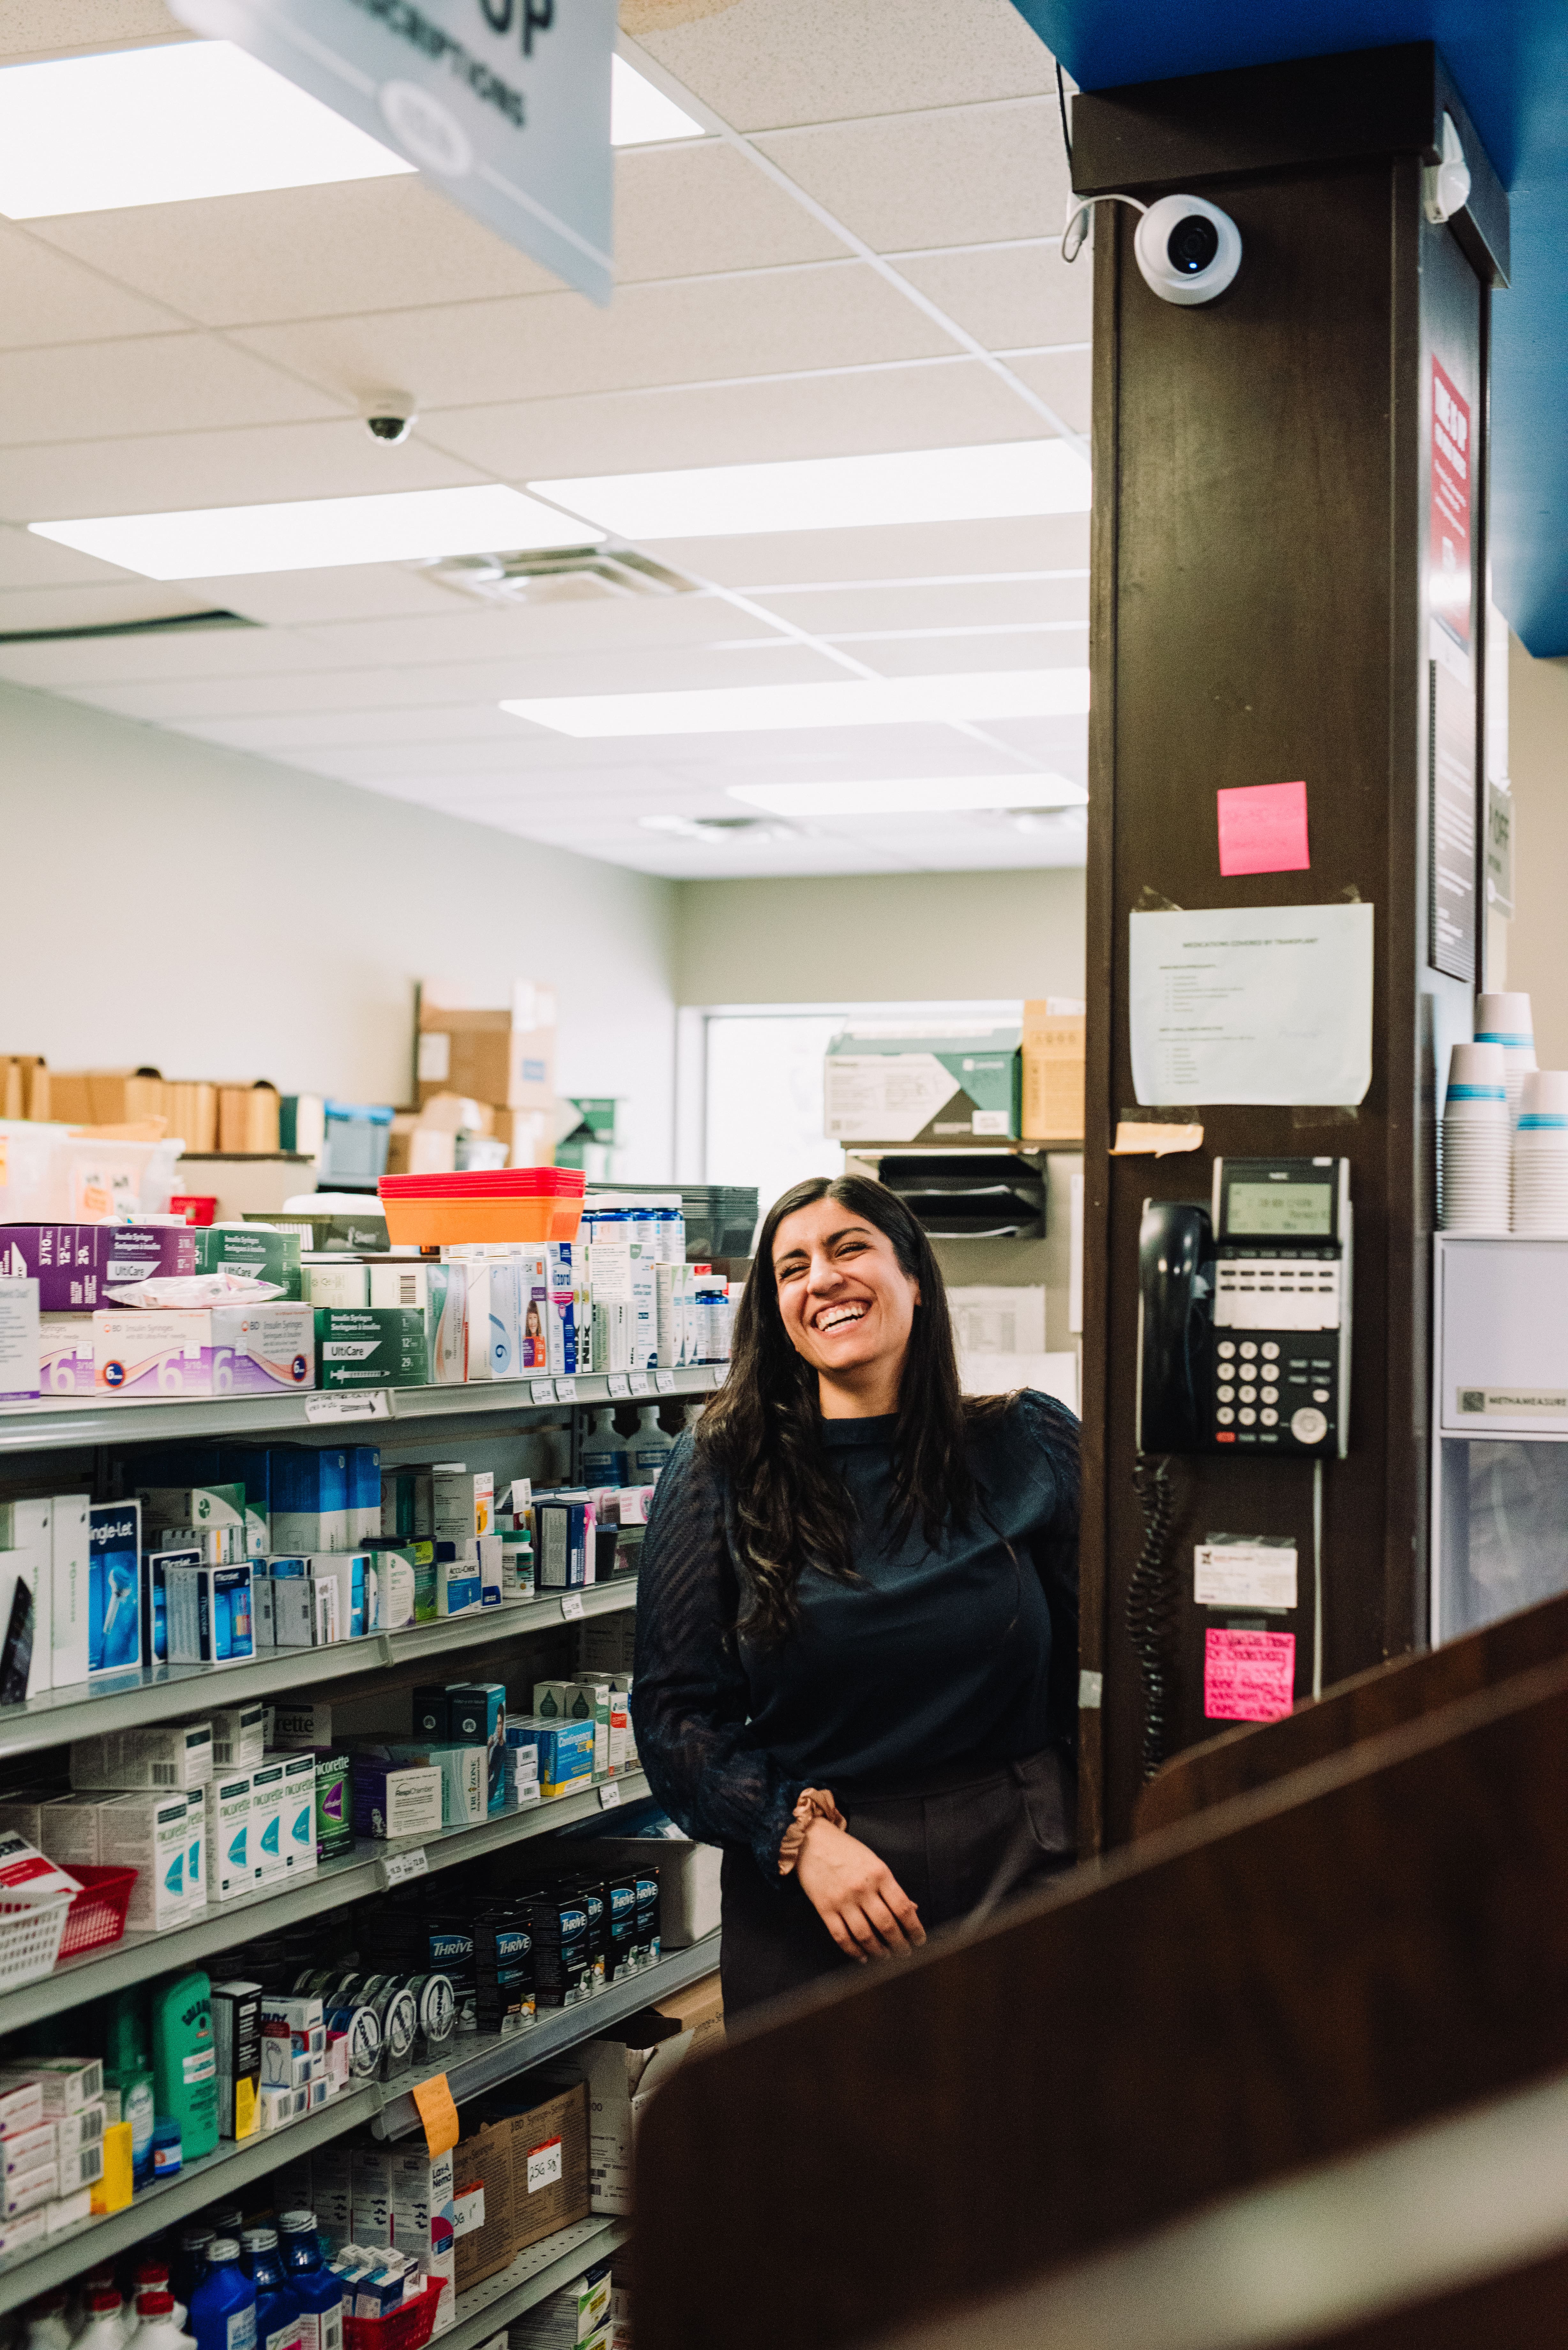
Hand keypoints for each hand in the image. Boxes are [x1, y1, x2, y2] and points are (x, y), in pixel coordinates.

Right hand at [795, 1817, 925, 1962]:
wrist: (812, 1841)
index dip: (914, 1929)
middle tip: (905, 1953)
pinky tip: (863, 1956)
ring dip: (879, 1951)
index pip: (903, 1908)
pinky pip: (841, 1937)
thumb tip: (912, 1910)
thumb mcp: (875, 1863)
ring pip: (865, 1935)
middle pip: (887, 1925)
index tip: (919, 1940)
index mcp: (880, 1874)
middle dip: (899, 1944)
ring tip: (886, 1955)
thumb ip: (892, 1887)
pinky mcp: (825, 1908)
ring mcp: (842, 1899)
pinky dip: (854, 1951)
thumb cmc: (848, 1851)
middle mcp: (862, 1888)